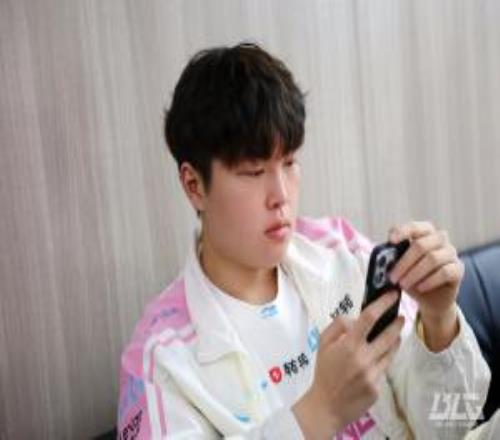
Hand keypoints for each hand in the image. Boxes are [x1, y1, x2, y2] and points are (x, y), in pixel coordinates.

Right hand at [292, 292, 403, 438]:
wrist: (326, 406)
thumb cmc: (324, 372)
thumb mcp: (323, 344)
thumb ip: (337, 326)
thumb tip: (354, 319)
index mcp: (349, 345)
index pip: (369, 318)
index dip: (382, 303)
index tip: (392, 295)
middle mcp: (363, 358)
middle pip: (388, 335)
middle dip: (397, 324)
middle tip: (400, 317)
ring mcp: (372, 374)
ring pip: (391, 352)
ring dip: (395, 340)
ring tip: (395, 334)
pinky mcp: (378, 388)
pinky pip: (384, 368)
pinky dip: (383, 359)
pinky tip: (379, 357)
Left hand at [387, 221, 462, 349]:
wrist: (430, 298)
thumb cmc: (411, 276)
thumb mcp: (399, 265)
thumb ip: (393, 257)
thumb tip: (383, 256)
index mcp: (424, 232)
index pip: (414, 227)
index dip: (403, 231)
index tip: (391, 240)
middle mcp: (440, 239)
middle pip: (421, 245)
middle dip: (404, 262)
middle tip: (392, 277)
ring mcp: (451, 253)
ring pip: (433, 258)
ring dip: (414, 273)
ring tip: (403, 284)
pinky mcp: (458, 269)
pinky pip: (445, 272)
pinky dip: (430, 281)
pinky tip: (419, 288)